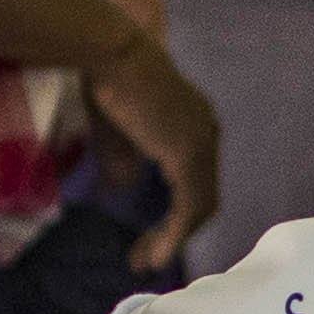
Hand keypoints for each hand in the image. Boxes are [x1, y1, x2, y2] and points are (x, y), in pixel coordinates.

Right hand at [86, 32, 219, 270]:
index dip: (175, 212)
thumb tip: (123, 187)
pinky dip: (175, 233)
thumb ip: (124, 160)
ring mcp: (201, 143)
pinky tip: (157, 252)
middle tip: (146, 258)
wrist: (110, 52)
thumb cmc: (106, 81)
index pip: (195, 179)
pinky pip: (189, 206)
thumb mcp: (116, 130)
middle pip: (202, 197)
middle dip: (175, 232)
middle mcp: (206, 133)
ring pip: (199, 207)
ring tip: (147, 261)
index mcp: (195, 124)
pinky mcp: (187, 154)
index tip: (149, 237)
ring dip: (173, 238)